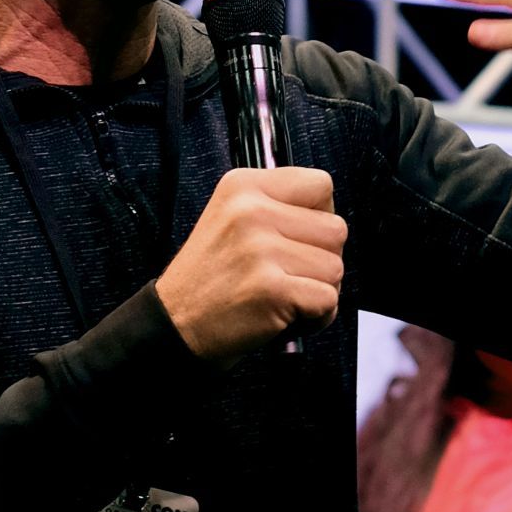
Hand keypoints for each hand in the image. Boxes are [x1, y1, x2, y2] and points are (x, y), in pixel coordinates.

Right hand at [154, 167, 345, 361]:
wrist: (176, 326)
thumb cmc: (209, 278)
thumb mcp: (231, 217)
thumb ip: (279, 206)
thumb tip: (329, 213)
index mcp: (243, 186)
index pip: (320, 185)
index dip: (319, 216)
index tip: (298, 237)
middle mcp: (251, 211)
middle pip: (335, 229)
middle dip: (322, 258)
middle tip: (287, 274)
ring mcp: (261, 250)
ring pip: (336, 267)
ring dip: (319, 290)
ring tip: (284, 295)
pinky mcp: (272, 289)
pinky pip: (328, 300)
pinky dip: (316, 316)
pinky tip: (288, 316)